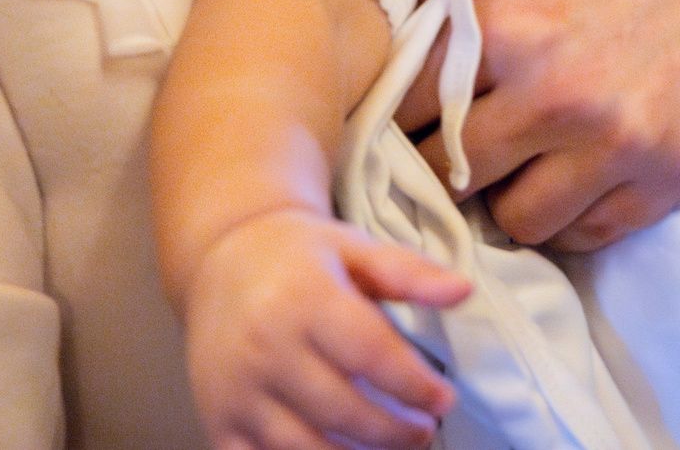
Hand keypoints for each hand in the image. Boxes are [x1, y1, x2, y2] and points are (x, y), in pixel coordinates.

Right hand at [181, 207, 469, 449]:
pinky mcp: (217, 415)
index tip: (445, 400)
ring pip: (305, 447)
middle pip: (343, 409)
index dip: (415, 385)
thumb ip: (408, 272)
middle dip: (394, 431)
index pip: (371, 354)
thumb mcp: (354, 248)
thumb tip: (462, 291)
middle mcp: (265, 345)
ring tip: (388, 447)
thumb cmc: (299, 255)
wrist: (222, 256)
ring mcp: (236, 387)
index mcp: (304, 297)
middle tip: (423, 433)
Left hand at [393, 0, 679, 250]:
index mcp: (512, 28)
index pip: (413, 107)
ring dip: (509, 192)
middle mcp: (561, 100)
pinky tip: (572, 166)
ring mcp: (623, 148)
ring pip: (521, 221)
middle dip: (447, 155)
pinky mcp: (674, 176)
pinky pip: (593, 232)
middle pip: (457, 174)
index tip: (414, 103)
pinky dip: (572, 211)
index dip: (402, 106)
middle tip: (459, 134)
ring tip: (519, 155)